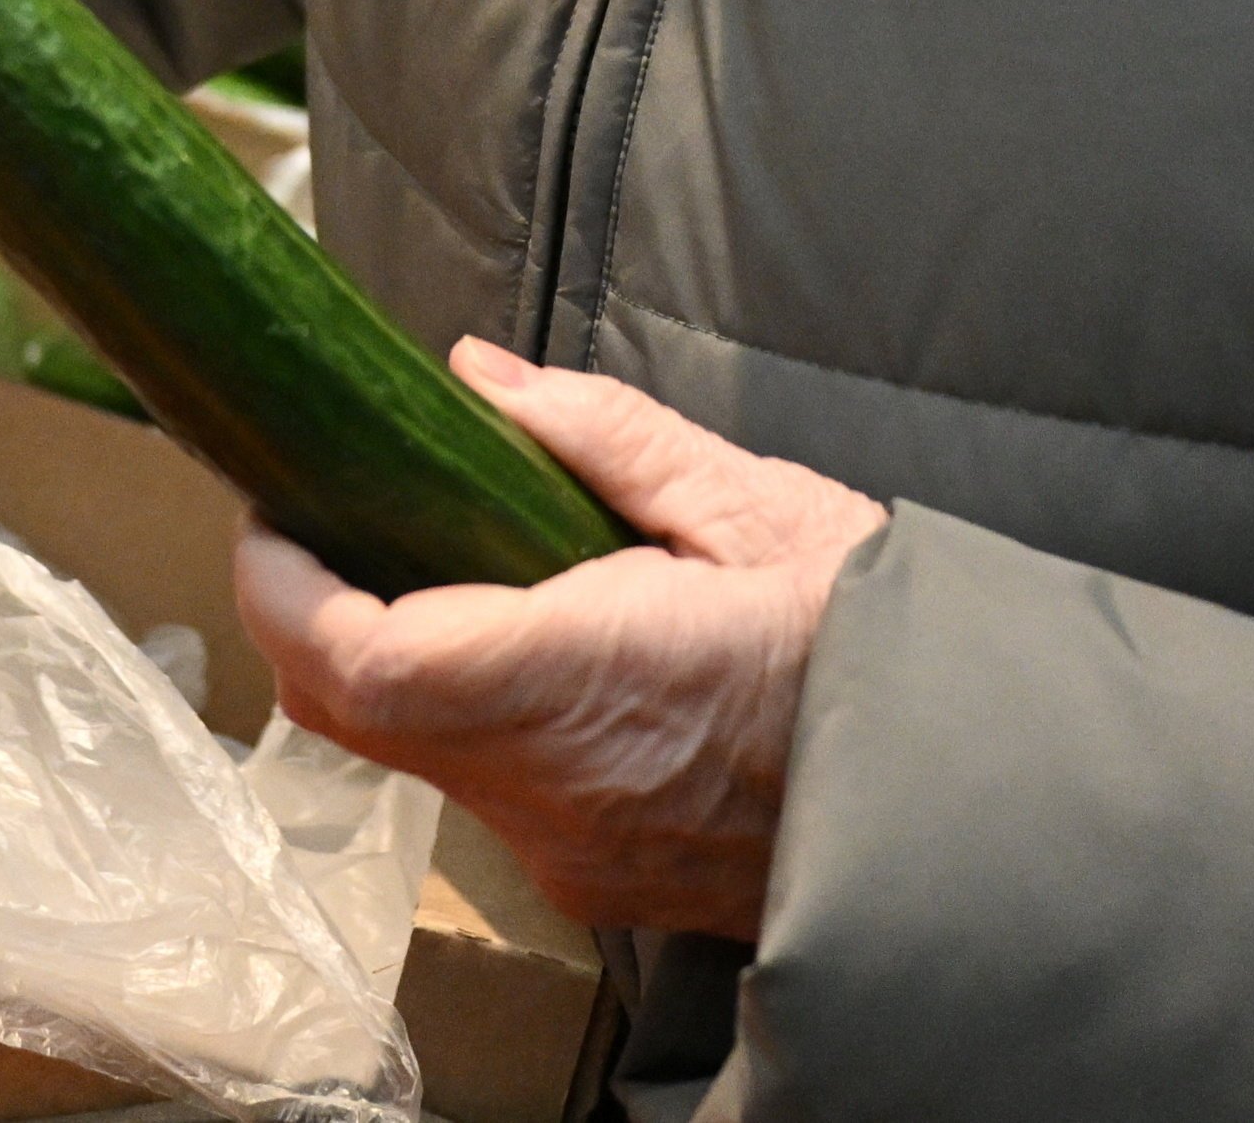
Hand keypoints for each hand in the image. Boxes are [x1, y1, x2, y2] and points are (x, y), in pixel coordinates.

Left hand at [234, 340, 882, 943]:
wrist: (978, 799)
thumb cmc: (880, 646)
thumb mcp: (758, 505)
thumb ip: (603, 435)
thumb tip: (476, 379)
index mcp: (587, 677)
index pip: (362, 660)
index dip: (282, 586)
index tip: (275, 508)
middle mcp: (555, 786)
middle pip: (353, 715)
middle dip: (305, 613)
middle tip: (319, 514)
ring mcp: (570, 846)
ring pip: (409, 756)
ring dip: (381, 659)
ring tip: (421, 554)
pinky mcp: (595, 875)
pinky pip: (480, 788)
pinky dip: (455, 708)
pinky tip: (510, 637)